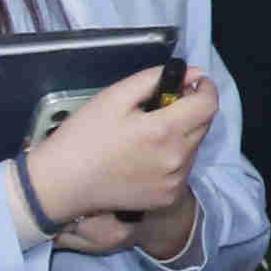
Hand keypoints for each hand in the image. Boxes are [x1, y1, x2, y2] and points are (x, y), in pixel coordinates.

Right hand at [29, 65, 208, 245]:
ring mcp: (174, 181)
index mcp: (164, 130)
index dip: (205, 88)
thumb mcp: (115, 96)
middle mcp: (176, 159)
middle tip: (162, 106)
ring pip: (193, 147)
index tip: (193, 83)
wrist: (61, 183)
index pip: (209, 104)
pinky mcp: (167, 197)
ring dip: (182, 134)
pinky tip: (145, 156)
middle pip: (204, 124)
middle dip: (191, 109)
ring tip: (148, 134)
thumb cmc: (84, 136)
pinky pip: (182, 169)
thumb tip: (192, 73)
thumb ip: (155, 79)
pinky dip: (173, 157)